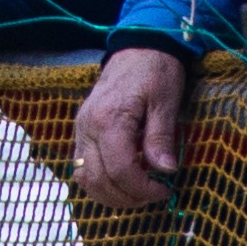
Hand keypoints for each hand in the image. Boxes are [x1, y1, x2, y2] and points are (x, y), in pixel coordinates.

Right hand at [71, 45, 191, 206]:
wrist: (137, 48)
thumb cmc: (155, 72)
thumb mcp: (166, 101)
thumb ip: (161, 136)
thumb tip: (166, 170)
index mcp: (109, 119)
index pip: (119, 169)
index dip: (142, 188)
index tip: (164, 190)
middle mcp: (87, 128)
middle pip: (98, 180)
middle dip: (127, 196)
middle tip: (154, 195)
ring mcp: (80, 130)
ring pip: (84, 178)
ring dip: (110, 195)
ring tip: (139, 194)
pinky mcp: (80, 132)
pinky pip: (82, 167)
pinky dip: (99, 183)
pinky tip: (122, 183)